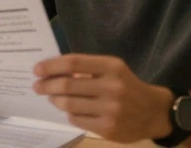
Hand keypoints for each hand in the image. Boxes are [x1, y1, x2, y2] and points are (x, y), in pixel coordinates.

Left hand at [33, 54, 172, 142]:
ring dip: (55, 100)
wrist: (154, 112)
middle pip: (67, 85)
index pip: (73, 63)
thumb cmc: (127, 86)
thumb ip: (86, 68)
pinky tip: (70, 110)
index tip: (36, 69)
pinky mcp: (109, 128)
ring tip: (52, 97)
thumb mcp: (112, 69)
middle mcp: (112, 87)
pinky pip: (76, 120)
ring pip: (68, 104)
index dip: (51, 66)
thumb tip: (51, 71)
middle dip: (46, 85)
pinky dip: (69, 114)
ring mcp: (111, 110)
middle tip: (37, 86)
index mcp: (112, 67)